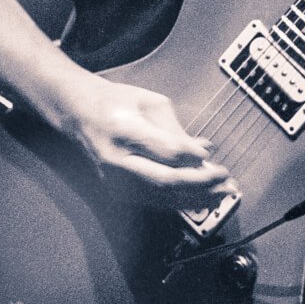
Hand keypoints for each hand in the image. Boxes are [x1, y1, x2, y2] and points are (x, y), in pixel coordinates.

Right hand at [63, 76, 235, 208]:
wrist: (79, 114)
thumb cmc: (115, 102)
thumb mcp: (150, 102)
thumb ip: (177, 130)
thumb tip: (204, 151)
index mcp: (124, 129)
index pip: (167, 151)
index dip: (194, 158)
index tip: (214, 158)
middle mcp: (117, 159)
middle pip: (165, 180)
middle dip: (201, 184)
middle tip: (225, 181)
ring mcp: (114, 179)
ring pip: (161, 197)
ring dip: (196, 198)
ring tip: (221, 194)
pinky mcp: (117, 190)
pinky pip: (154, 201)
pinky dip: (180, 201)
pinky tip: (201, 199)